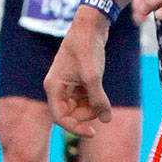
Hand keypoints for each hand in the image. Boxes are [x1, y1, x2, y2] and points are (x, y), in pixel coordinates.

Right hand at [44, 8, 111, 134]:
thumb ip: (98, 100)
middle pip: (72, 115)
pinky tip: (102, 91)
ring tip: (102, 96)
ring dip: (93, 108)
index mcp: (54, 87)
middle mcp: (58, 88)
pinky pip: (86, 100)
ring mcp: (68, 86)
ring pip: (80, 108)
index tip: (93, 133)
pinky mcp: (78, 82)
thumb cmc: (87, 48)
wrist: (91, 28)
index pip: (60, 117)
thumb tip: (107, 120)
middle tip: (103, 106)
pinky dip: (95, 100)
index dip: (76, 128)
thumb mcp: (93, 76)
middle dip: (88, 115)